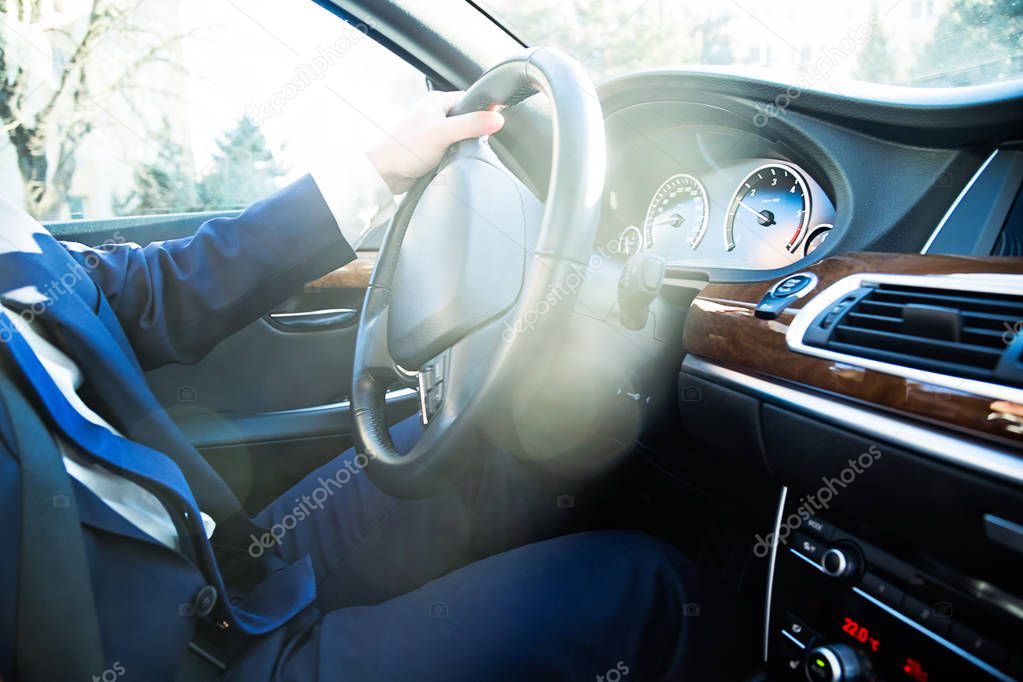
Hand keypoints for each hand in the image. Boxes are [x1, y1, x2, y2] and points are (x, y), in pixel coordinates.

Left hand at [367, 91, 504, 193]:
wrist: (385, 173)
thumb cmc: (405, 148)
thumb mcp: (443, 133)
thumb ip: (471, 124)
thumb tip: (497, 118)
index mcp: (436, 101)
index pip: (469, 99)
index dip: (483, 110)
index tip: (495, 121)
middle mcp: (434, 113)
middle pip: (467, 118)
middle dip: (475, 131)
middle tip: (479, 141)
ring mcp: (432, 131)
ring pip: (460, 135)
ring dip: (464, 145)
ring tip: (464, 152)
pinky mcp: (431, 148)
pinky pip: (452, 148)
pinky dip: (455, 155)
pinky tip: (456, 160)